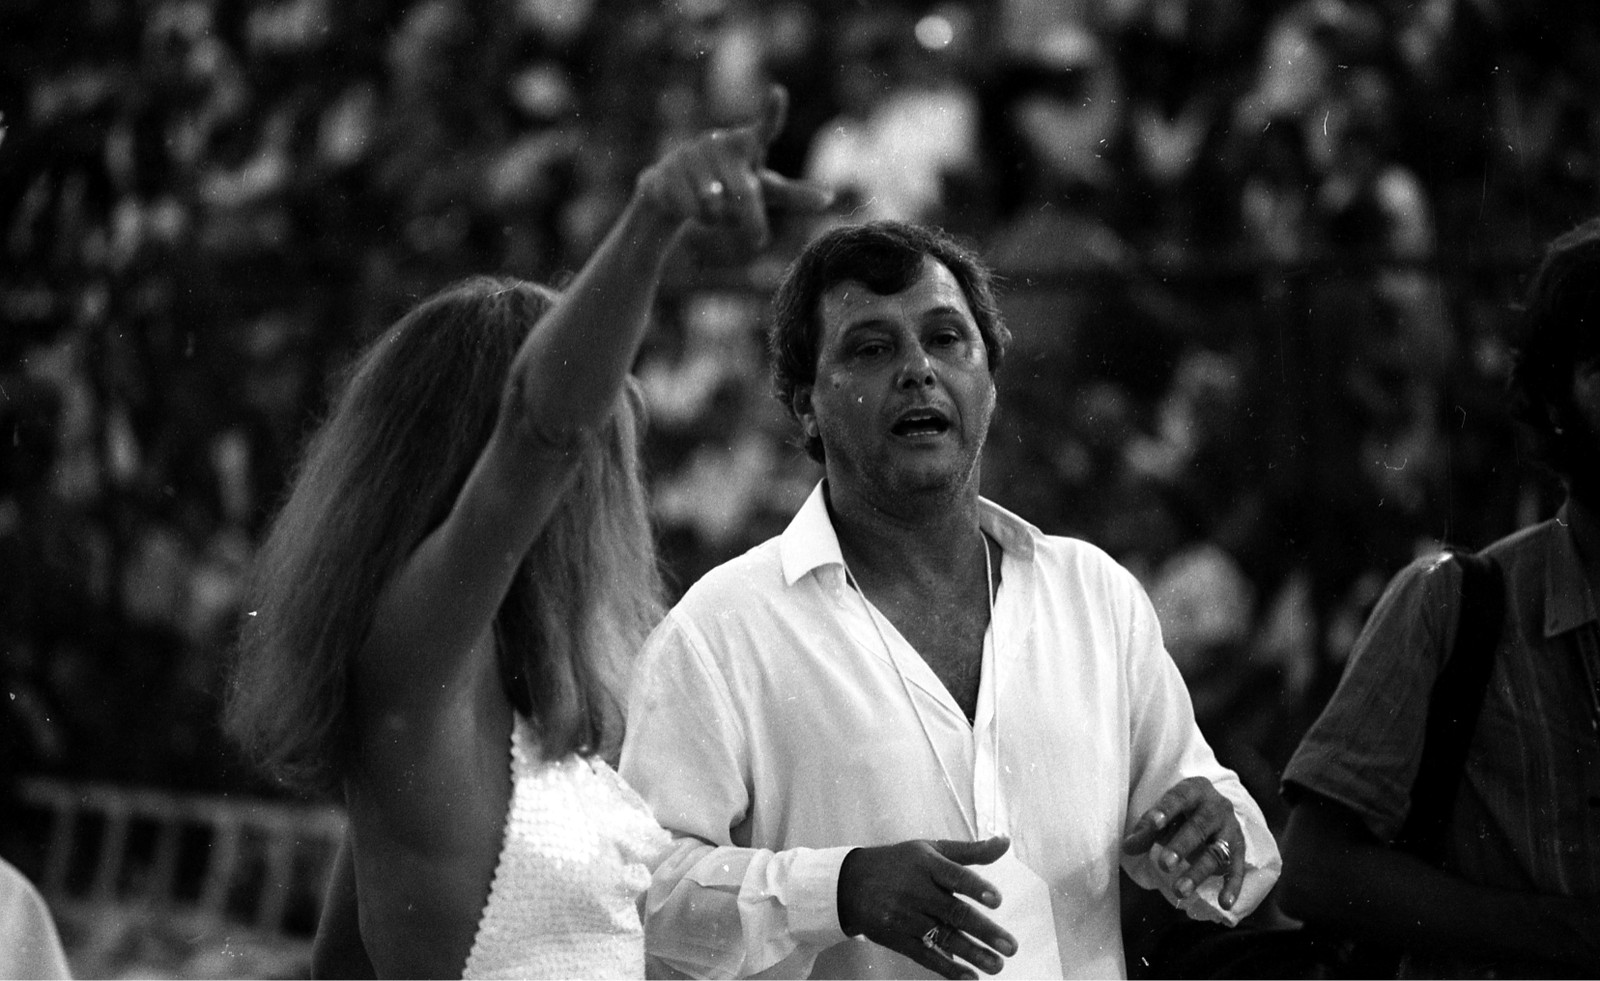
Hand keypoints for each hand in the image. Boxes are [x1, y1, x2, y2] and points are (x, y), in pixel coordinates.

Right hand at [633, 84, 832, 248]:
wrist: (677, 192)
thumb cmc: (730, 187)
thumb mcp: (762, 191)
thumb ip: (794, 195)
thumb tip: (829, 199)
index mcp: (747, 144)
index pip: (766, 127)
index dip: (772, 112)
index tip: (778, 93)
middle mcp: (720, 142)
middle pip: (743, 192)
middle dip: (752, 221)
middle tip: (759, 242)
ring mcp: (692, 152)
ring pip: (714, 204)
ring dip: (717, 218)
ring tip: (712, 208)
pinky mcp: (668, 168)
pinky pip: (689, 206)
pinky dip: (694, 216)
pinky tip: (690, 207)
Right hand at [836, 836, 1017, 979]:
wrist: (850, 883)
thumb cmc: (899, 863)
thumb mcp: (931, 849)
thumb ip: (970, 851)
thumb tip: (1005, 842)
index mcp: (926, 864)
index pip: (954, 876)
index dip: (975, 888)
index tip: (996, 900)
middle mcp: (916, 891)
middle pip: (953, 912)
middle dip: (984, 931)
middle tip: (1010, 946)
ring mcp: (905, 917)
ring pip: (943, 937)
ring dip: (973, 954)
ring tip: (997, 965)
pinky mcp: (898, 939)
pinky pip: (925, 955)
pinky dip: (948, 968)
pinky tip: (969, 976)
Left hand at [1122, 776, 1245, 909]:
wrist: (1213, 808)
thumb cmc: (1181, 812)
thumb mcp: (1164, 815)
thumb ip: (1147, 829)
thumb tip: (1127, 847)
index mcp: (1194, 791)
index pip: (1178, 798)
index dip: (1166, 811)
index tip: (1153, 824)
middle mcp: (1216, 807)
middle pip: (1199, 826)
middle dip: (1181, 846)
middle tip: (1164, 865)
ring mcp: (1230, 828)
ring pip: (1217, 851)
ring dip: (1199, 873)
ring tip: (1179, 891)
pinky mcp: (1240, 849)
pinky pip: (1237, 868)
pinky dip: (1232, 886)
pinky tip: (1224, 903)